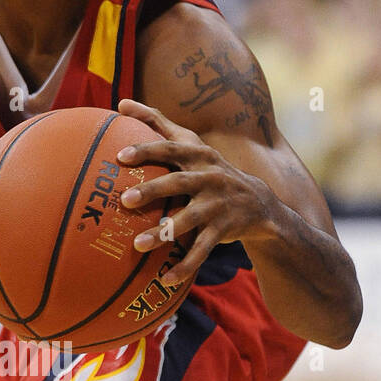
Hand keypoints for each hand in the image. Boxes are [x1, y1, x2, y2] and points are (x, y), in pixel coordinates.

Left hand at [115, 99, 276, 284]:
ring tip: (137, 245)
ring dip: (163, 233)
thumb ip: (159, 124)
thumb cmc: (210, 171)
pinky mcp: (224, 231)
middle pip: (179, 182)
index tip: (120, 156)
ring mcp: (218, 205)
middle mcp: (210, 177)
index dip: (148, 150)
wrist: (259, 205)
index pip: (171, 148)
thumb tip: (120, 102)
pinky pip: (202, 250)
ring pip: (189, 220)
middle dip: (152, 190)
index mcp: (199, 156)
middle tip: (123, 200)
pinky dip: (185, 265)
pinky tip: (166, 278)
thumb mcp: (193, 145)